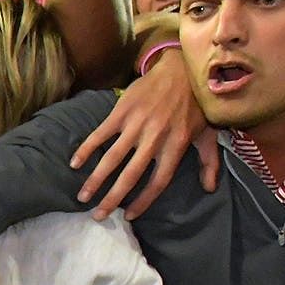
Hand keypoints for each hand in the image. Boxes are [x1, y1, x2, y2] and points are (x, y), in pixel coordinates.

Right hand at [69, 50, 215, 214]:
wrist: (183, 68)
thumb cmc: (196, 104)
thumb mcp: (208, 132)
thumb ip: (209, 161)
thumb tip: (209, 189)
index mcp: (176, 145)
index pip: (159, 180)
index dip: (144, 200)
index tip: (129, 215)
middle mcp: (155, 137)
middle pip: (131, 174)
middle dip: (113, 197)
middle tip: (98, 215)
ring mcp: (136, 124)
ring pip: (112, 157)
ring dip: (96, 179)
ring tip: (82, 197)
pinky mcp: (122, 111)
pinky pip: (101, 134)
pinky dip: (86, 148)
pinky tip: (75, 163)